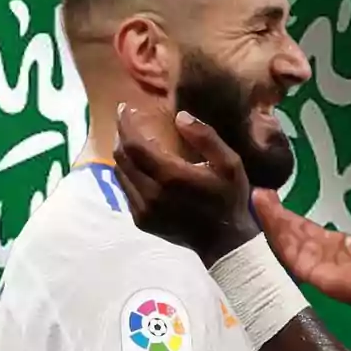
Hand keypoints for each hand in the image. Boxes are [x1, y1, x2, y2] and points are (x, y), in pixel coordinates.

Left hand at [113, 106, 259, 266]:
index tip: (124, 108)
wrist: (224, 243)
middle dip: (122, 135)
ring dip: (123, 154)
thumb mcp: (230, 164)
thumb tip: (179, 117)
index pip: (134, 144)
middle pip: (122, 157)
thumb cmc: (229, 199)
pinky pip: (126, 190)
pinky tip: (140, 168)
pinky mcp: (141, 220)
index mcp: (171, 176)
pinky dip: (128, 174)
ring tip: (133, 142)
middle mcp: (151, 193)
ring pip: (120, 174)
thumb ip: (205, 137)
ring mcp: (144, 210)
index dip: (125, 124)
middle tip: (128, 122)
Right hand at [253, 184, 350, 310]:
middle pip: (291, 231)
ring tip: (258, 200)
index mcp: (333, 243)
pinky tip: (267, 219)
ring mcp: (310, 262)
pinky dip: (276, 234)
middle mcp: (318, 253)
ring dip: (272, 219)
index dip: (290, 214)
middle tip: (259, 194)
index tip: (275, 199)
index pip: (305, 227)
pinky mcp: (306, 270)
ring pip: (286, 238)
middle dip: (275, 213)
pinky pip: (288, 251)